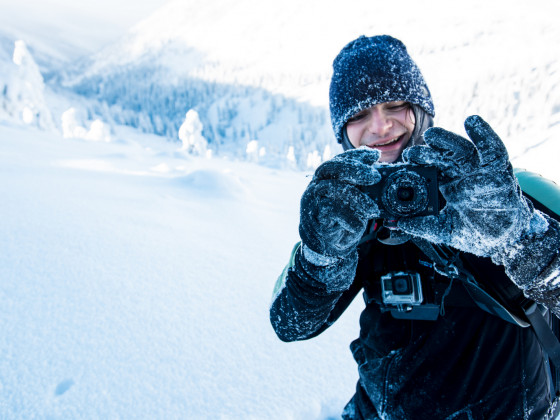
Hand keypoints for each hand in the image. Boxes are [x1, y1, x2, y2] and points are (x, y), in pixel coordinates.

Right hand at [299, 148, 380, 258]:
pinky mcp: (312, 216)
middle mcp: (316, 185)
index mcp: (326, 179)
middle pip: (330, 168)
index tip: (375, 156)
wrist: (327, 248)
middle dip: (354, 169)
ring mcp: (312, 200)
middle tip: (375, 176)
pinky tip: (358, 226)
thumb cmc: (343, 222)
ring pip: (332, 188)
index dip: (356, 156)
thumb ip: (361, 188)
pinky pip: (331, 210)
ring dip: (357, 198)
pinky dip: (348, 218)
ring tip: (373, 210)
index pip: (339, 160)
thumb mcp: (355, 202)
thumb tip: (380, 174)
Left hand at [398, 116, 552, 283]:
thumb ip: (422, 226)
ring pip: (463, 150)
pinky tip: (472, 122)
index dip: (419, 163)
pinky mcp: (500, 170)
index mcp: (449, 185)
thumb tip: (397, 224)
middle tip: (412, 152)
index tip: (405, 160)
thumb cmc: (478, 233)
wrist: (507, 240)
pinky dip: (485, 134)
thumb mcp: (445, 230)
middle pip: (444, 156)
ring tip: (432, 135)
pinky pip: (493, 149)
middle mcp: (463, 174)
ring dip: (447, 140)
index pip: (431, 169)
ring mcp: (481, 170)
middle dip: (428, 151)